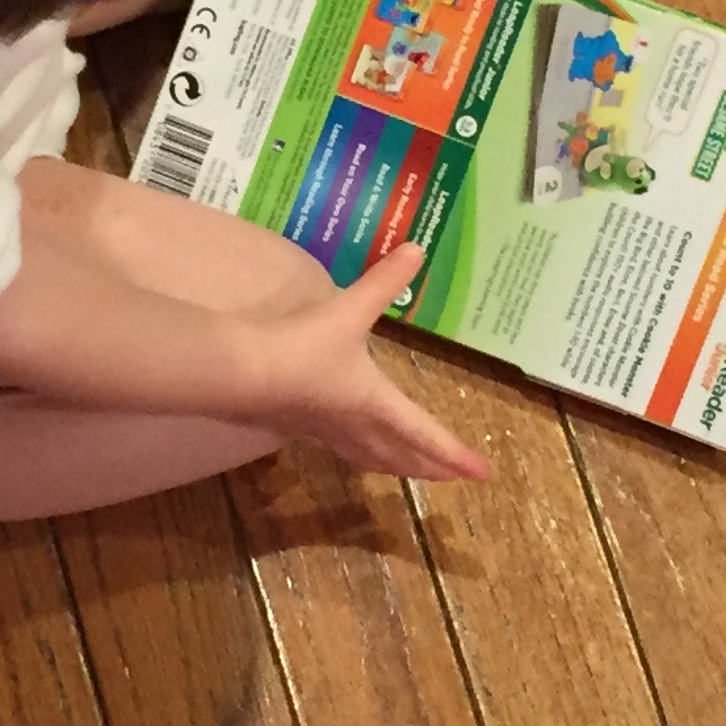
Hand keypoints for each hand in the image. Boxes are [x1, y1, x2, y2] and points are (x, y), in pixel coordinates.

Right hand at [253, 246, 488, 480]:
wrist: (242, 373)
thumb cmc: (303, 346)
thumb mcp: (349, 310)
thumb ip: (382, 282)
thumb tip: (418, 248)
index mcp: (376, 403)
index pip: (425, 434)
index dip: (455, 453)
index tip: (483, 474)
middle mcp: (355, 424)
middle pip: (399, 454)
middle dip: (429, 467)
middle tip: (453, 477)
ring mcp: (324, 430)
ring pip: (368, 456)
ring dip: (394, 466)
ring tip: (408, 472)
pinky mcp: (296, 426)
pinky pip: (338, 446)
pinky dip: (356, 451)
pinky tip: (348, 442)